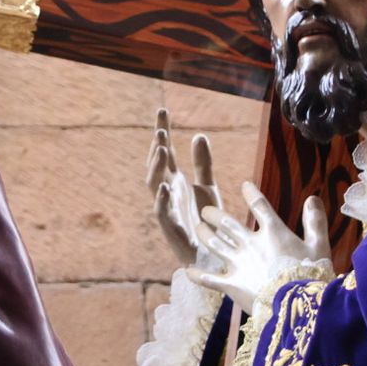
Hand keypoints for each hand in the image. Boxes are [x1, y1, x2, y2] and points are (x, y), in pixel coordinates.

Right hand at [145, 108, 221, 266]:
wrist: (212, 255)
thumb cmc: (207, 222)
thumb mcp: (208, 187)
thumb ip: (203, 163)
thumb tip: (199, 134)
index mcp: (175, 180)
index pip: (166, 151)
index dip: (163, 131)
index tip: (162, 110)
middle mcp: (167, 192)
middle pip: (156, 164)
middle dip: (157, 146)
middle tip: (161, 129)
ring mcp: (166, 208)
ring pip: (154, 184)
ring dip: (156, 167)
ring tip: (162, 149)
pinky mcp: (170, 228)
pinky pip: (162, 212)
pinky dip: (162, 199)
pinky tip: (165, 185)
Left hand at [189, 181, 330, 311]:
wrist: (296, 307)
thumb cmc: (311, 276)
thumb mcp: (319, 246)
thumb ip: (315, 221)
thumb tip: (312, 198)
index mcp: (273, 232)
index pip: (260, 206)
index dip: (252, 194)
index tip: (245, 186)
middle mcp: (251, 244)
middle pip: (227, 224)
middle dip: (214, 215)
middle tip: (206, 211)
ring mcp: (238, 264)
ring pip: (215, 244)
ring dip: (204, 235)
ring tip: (198, 228)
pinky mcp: (231, 284)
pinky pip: (209, 279)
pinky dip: (198, 275)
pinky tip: (189, 271)